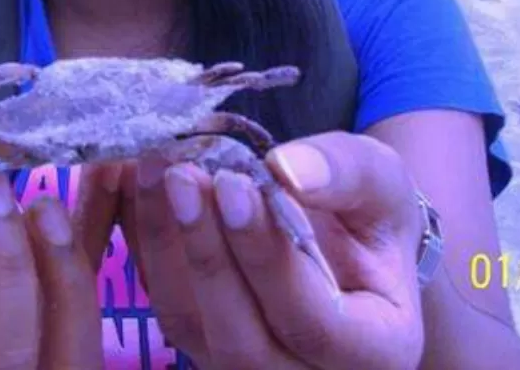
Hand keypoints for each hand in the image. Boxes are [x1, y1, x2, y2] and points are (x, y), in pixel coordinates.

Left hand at [113, 133, 426, 369]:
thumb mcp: (381, 181)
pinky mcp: (202, 340)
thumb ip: (344, 174)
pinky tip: (139, 184)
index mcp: (374, 347)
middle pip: (243, 340)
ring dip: (165, 244)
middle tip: (182, 175)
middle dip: (207, 252)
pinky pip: (164, 302)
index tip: (233, 185)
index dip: (266, 256)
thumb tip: (286, 170)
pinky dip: (146, 242)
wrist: (349, 235)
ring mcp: (248, 366)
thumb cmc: (372, 212)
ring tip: (156, 171)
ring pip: (190, 326)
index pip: (314, 323)